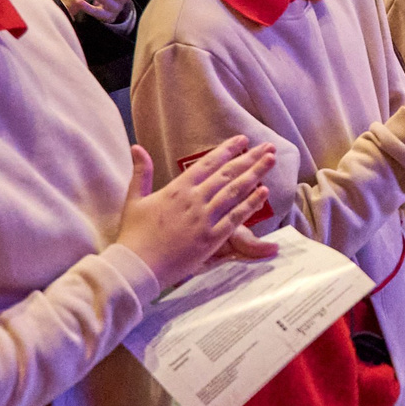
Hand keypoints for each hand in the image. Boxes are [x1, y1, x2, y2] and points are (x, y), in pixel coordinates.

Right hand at [115, 138, 278, 289]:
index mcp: (177, 189)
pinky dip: (250, 204)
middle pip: (227, 174)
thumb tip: (137, 147)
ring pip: (235, 192)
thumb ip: (141, 172)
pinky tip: (264, 192)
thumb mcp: (134, 199)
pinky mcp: (211, 239)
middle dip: (249, 158)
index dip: (227, 150)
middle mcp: (194, 200)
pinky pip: (235, 218)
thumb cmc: (134, 234)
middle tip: (268, 147)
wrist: (136, 266)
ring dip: (255, 174)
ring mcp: (204, 219)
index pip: (207, 163)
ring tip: (271, 160)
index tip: (243, 140)